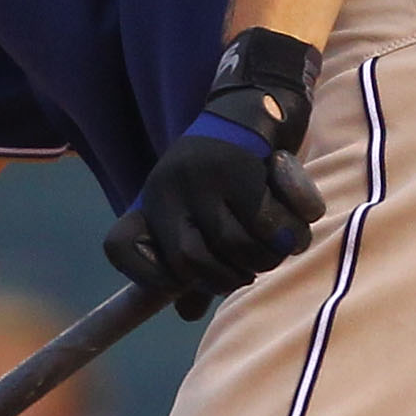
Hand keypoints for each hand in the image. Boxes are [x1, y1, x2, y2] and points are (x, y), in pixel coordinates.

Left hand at [103, 28, 325, 319]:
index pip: (120, 248)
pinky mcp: (245, 172)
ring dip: (265, 258)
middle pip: (193, 262)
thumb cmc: (228, 169)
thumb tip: (187, 313)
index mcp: (154, 197)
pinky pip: (268, 225)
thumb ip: (192, 258)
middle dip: (230, 277)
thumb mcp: (199, 207)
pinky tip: (294, 226)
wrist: (257, 102)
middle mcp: (171, 187)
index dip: (154, 278)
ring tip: (278, 248)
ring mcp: (206, 179)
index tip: (192, 281)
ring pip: (236, 246)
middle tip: (253, 268)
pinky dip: (288, 233)